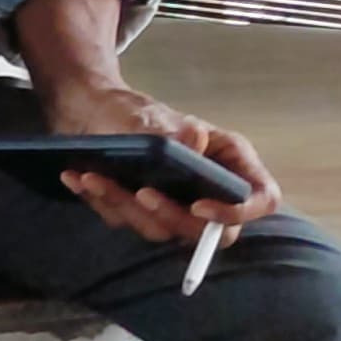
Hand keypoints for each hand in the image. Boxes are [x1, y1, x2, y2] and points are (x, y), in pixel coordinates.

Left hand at [35, 79, 282, 242]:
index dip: (238, 211)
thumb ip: (170, 133)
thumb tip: (194, 139)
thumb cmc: (129, 110)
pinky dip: (102, 202)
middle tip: (141, 194)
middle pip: (210, 229)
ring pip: (162, 229)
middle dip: (170, 215)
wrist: (89, 113)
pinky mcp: (142, 212)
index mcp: (229, 160)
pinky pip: (127, 220)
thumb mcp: (147, 116)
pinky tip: (79, 179)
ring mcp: (175, 204)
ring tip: (94, 177)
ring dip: (126, 206)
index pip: (261, 198)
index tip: (200, 207)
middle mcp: (208, 188)